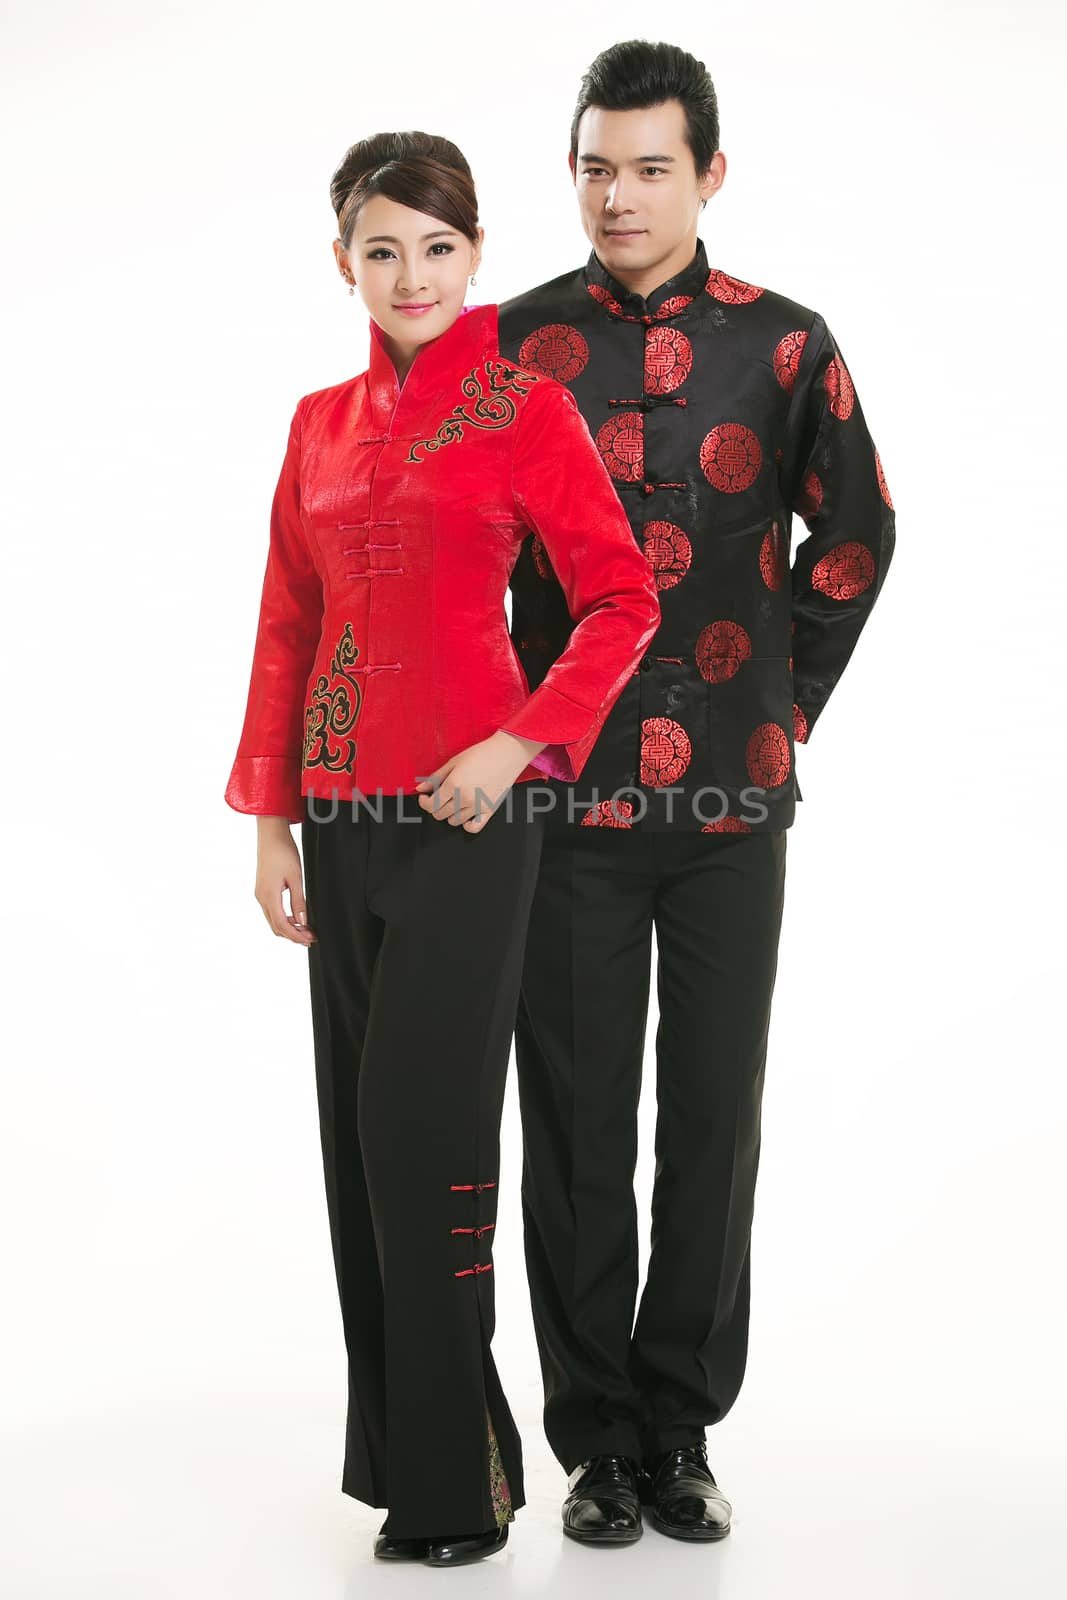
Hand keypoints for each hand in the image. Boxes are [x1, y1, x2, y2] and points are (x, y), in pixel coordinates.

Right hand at [254, 817, 315, 943]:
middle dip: (293, 935)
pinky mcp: (262, 890)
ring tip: (306, 929)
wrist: (271, 835)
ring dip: (289, 928)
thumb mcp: (296, 878)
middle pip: (276, 926)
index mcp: (269, 896)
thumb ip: (299, 901)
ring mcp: (260, 894)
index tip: (309, 940)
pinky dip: (284, 918)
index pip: (282, 925)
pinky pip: (272, 911)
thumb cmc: (283, 852)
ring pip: (273, 920)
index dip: (296, 936)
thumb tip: (303, 921)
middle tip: (311, 937)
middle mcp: (261, 898)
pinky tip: (296, 917)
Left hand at [414, 731, 543, 832]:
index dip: (424, 802)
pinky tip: (465, 814)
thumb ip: (435, 777)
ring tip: (453, 802)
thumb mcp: (454, 762)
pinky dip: (466, 825)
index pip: (431, 804)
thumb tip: (420, 788)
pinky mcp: (489, 811)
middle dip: (434, 807)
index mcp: (453, 785)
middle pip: (440, 814)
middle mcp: (464, 798)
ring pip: (453, 821)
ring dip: (449, 814)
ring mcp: (477, 806)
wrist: (507, 754)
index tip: (425, 797)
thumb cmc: (482, 754)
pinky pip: (473, 828)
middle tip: (437, 797)